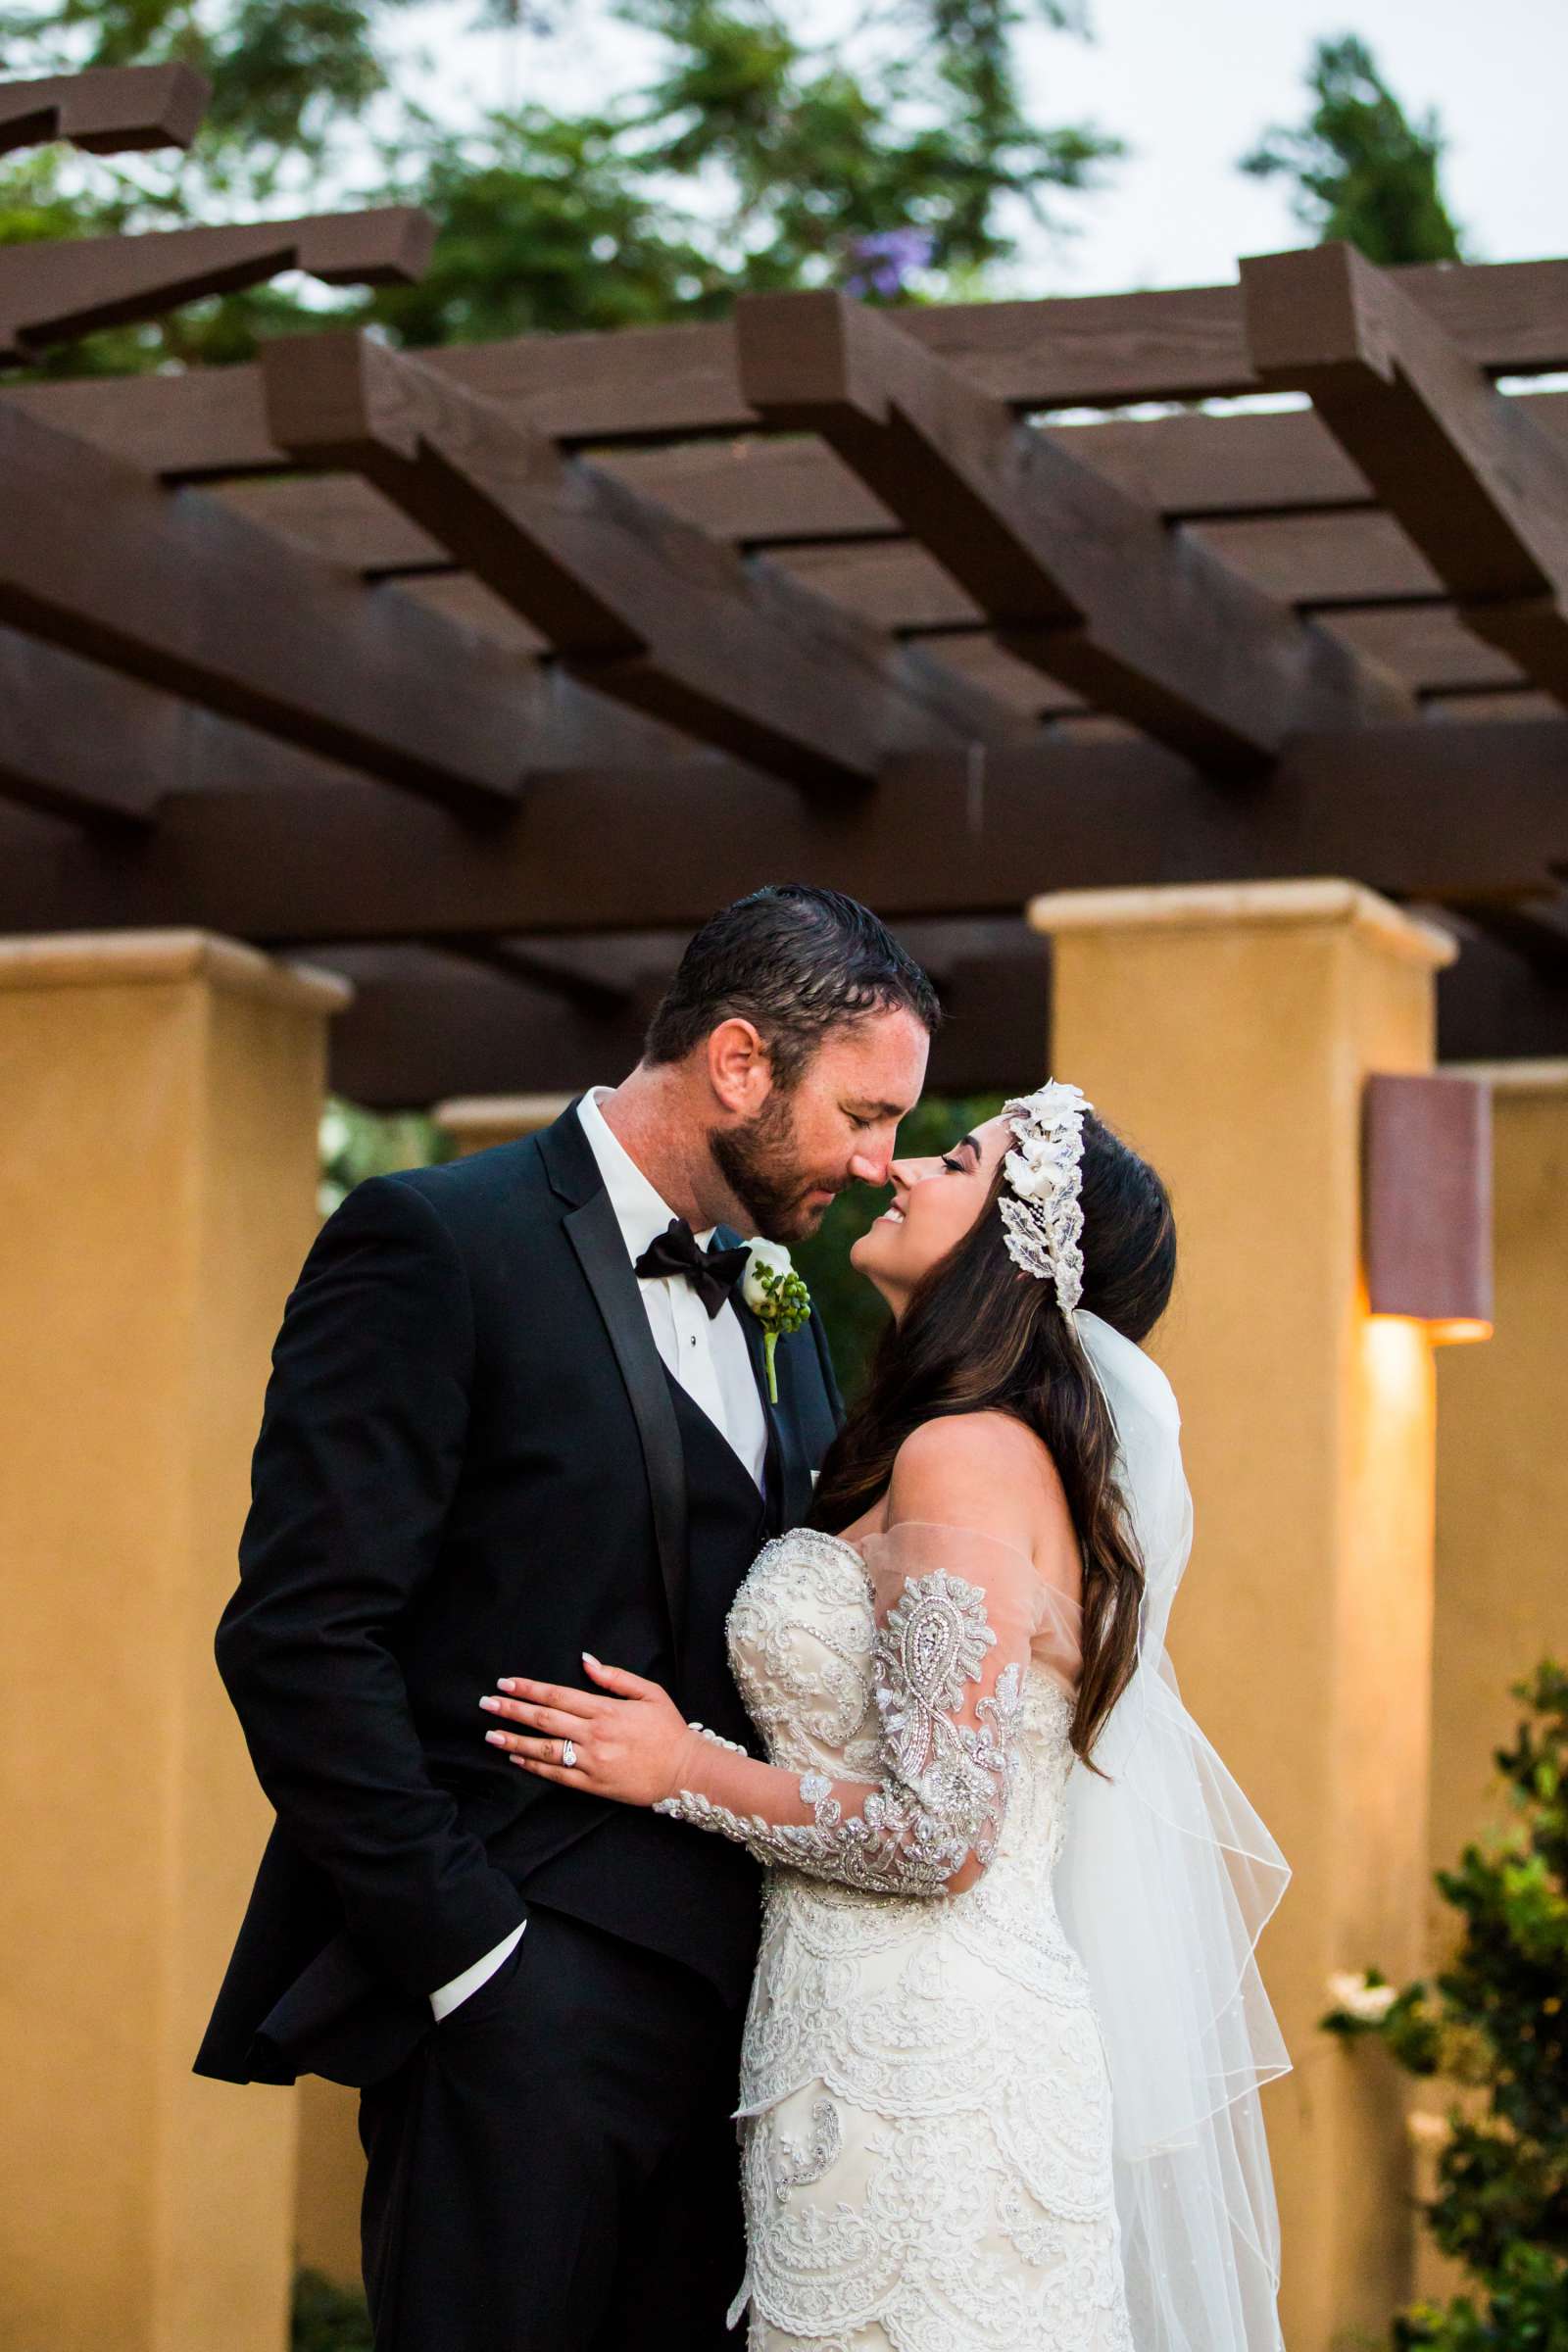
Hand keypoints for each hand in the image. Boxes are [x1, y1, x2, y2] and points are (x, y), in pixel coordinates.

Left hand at [479, 1654, 690, 1807]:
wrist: (684, 1771)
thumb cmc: (668, 1730)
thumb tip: (586, 1661)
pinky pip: (556, 1775)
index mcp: (606, 1710)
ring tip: (490, 1734)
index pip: (558, 1695)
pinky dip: (533, 1766)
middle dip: (512, 1710)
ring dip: (514, 1740)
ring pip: (544, 1749)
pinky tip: (515, 1758)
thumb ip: (615, 1677)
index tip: (506, 1683)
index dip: (529, 1689)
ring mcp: (591, 1762)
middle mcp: (594, 1735)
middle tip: (487, 1704)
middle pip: (544, 1719)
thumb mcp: (649, 1692)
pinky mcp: (593, 1785)